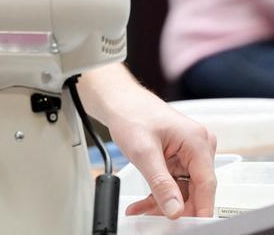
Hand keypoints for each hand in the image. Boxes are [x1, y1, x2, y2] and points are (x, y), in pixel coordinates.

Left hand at [107, 91, 216, 218]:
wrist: (117, 101)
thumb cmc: (130, 113)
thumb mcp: (143, 152)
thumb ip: (160, 184)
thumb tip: (175, 209)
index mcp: (197, 141)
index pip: (206, 185)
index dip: (200, 210)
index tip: (191, 227)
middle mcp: (198, 146)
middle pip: (195, 190)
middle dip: (175, 207)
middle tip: (156, 218)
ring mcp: (189, 151)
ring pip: (183, 190)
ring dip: (163, 201)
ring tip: (142, 209)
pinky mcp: (179, 156)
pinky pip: (174, 182)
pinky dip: (159, 192)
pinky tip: (144, 203)